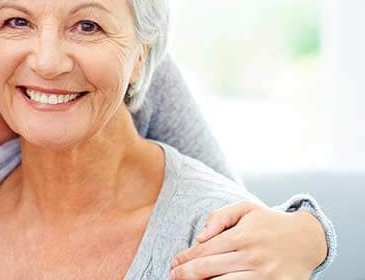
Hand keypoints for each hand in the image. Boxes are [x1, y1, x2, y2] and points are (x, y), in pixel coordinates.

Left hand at [169, 200, 326, 279]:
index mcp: (242, 236)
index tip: (174, 262)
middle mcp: (251, 257)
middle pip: (208, 269)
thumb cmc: (270, 223)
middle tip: (173, 275)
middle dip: (185, 274)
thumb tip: (200, 237)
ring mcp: (263, 276)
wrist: (308, 239)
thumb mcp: (245, 208)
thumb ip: (219, 217)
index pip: (204, 250)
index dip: (185, 258)